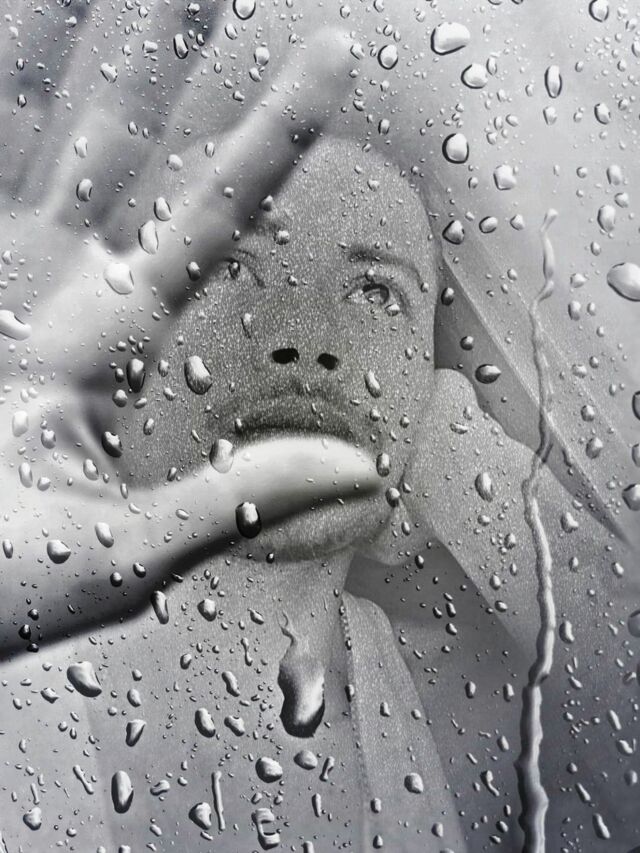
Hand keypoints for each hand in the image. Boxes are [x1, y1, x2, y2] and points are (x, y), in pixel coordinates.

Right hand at [0, 26, 381, 656]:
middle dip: (156, 48)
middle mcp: (44, 286)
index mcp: (107, 343)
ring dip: (56, 36)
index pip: (211, 216)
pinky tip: (9, 26)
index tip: (336, 56)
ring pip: (23, 115)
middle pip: (116, 137)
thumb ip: (230, 504)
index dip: (272, 137)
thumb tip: (360, 475)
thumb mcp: (118, 555)